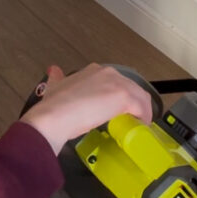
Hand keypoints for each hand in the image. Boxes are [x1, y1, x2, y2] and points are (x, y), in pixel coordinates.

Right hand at [20, 64, 154, 153]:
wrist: (54, 116)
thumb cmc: (53, 106)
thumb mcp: (54, 86)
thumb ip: (56, 78)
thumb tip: (53, 71)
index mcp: (93, 70)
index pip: (115, 81)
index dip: (118, 96)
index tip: (115, 109)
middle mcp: (108, 72)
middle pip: (131, 87)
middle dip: (132, 103)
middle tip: (128, 119)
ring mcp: (117, 83)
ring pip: (139, 96)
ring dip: (140, 111)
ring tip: (135, 125)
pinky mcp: (124, 96)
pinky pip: (142, 108)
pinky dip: (143, 117)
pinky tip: (139, 127)